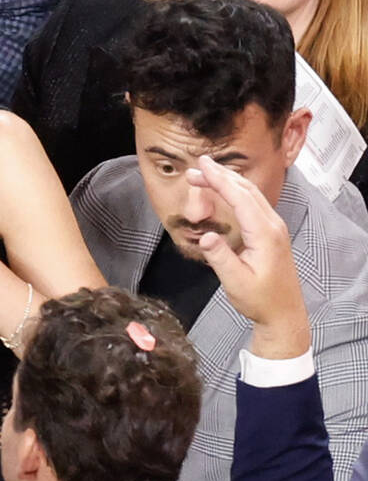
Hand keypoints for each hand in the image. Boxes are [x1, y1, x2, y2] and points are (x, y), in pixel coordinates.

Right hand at [187, 155, 309, 357]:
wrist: (283, 314)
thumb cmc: (259, 300)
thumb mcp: (236, 282)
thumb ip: (221, 258)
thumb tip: (205, 236)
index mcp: (265, 234)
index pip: (241, 199)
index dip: (220, 181)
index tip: (202, 167)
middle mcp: (273, 225)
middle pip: (247, 190)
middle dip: (221, 175)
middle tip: (196, 166)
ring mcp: (274, 227)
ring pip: (252, 194)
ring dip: (228, 181)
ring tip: (204, 173)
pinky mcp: (271, 232)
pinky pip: (254, 203)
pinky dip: (236, 191)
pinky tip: (224, 189)